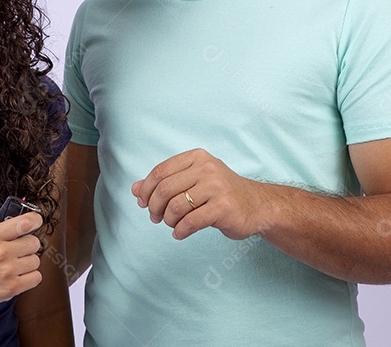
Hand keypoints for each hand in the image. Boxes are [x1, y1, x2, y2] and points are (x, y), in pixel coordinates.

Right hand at [0, 212, 43, 313]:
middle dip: (28, 245)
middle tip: (18, 250)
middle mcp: (1, 252)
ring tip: (15, 264)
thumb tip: (22, 220)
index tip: (36, 222)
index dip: (36, 220)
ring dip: (28, 262)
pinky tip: (19, 275)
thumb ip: (0, 227)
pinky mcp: (11, 288)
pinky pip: (36, 277)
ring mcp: (7, 271)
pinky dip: (30, 277)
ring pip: (36, 260)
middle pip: (34, 242)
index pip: (25, 222)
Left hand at [131, 148, 265, 240]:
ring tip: (172, 225)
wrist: (256, 205)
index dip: (146, 189)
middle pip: (165, 189)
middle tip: (155, 218)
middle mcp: (206, 168)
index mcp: (197, 158)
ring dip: (168, 220)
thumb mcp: (194, 181)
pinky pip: (190, 222)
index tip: (143, 203)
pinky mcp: (223, 207)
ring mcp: (216, 187)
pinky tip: (180, 233)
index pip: (160, 171)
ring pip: (176, 206)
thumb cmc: (220, 193)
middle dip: (154, 207)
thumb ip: (165, 182)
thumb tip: (134, 189)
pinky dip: (180, 231)